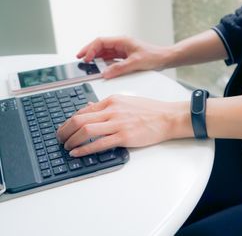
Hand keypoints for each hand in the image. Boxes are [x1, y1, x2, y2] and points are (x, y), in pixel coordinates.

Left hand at [56, 95, 192, 156]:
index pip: (84, 110)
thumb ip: (108, 105)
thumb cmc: (151, 111)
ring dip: (71, 140)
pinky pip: (99, 144)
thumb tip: (90, 106)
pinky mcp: (124, 136)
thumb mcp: (127, 102)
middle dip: (64, 131)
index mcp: (112, 101)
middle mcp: (112, 110)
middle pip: (79, 119)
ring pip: (85, 130)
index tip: (65, 129)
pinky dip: (84, 149)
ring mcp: (118, 123)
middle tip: (59, 139)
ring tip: (66, 147)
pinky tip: (77, 153)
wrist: (169, 117)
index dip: (70, 121)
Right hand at [77, 36, 169, 78]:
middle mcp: (121, 44)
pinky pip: (110, 58)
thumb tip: (105, 73)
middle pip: (100, 46)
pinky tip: (99, 67)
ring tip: (87, 64)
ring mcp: (123, 50)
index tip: (84, 58)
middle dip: (89, 51)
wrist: (165, 58)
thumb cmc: (154, 56)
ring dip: (95, 57)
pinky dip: (103, 62)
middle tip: (79, 59)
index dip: (90, 49)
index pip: (101, 42)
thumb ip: (119, 68)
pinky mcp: (125, 56)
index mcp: (122, 40)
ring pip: (105, 52)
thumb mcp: (135, 63)